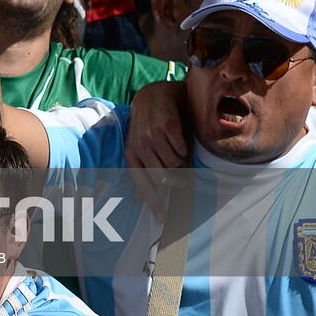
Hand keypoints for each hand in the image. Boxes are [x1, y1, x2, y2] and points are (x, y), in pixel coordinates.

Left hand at [123, 80, 188, 218]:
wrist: (154, 95)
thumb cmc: (147, 125)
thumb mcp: (139, 147)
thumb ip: (141, 172)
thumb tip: (137, 199)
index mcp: (131, 154)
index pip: (142, 183)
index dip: (153, 202)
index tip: (162, 219)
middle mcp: (140, 146)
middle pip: (163, 178)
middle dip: (176, 181)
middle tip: (182, 179)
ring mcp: (153, 135)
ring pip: (175, 164)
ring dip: (180, 161)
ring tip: (176, 150)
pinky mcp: (167, 126)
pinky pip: (181, 149)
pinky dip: (183, 148)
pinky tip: (178, 138)